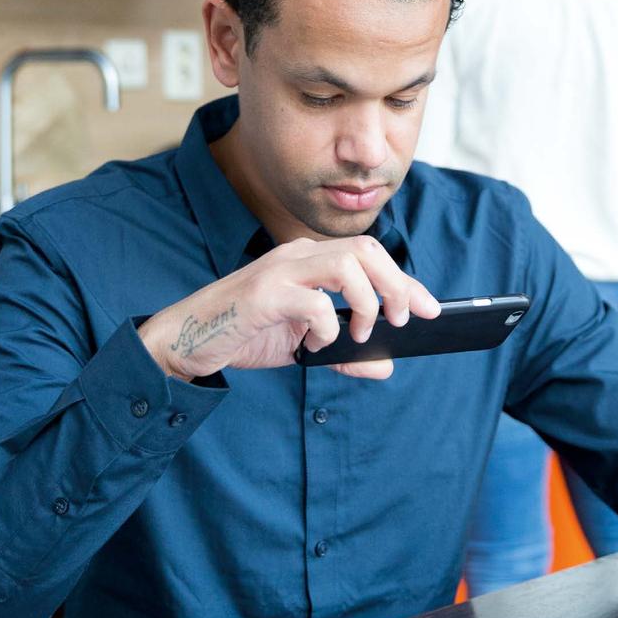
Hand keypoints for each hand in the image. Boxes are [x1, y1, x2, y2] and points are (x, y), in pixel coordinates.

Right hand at [138, 235, 439, 381]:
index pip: (370, 255)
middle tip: (402, 321)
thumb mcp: (303, 345)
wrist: (187, 339)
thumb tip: (385, 367)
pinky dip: (328, 328)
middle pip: (366, 251)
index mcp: (310, 259)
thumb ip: (344, 353)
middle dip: (397, 285)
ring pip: (347, 265)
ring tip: (362, 332)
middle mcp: (297, 255)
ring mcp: (280, 271)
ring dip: (367, 302)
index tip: (430, 309)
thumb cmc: (246, 333)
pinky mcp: (264, 295)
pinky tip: (315, 345)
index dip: (406, 280)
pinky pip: (314, 303)